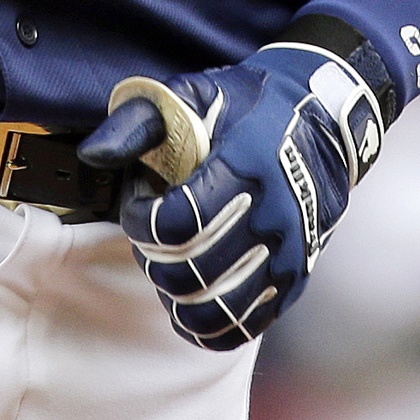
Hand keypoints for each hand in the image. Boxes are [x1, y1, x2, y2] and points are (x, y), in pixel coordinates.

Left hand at [79, 42, 383, 349]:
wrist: (326, 124)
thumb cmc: (251, 107)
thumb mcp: (196, 92)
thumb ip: (140, 119)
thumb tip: (93, 155)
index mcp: (246, 166)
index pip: (178, 224)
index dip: (140, 221)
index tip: (136, 205)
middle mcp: (274, 216)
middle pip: (191, 271)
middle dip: (151, 257)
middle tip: (149, 234)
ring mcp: (288, 254)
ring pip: (216, 309)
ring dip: (175, 295)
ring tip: (168, 264)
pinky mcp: (294, 281)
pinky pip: (243, 327)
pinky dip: (206, 324)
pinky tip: (189, 296)